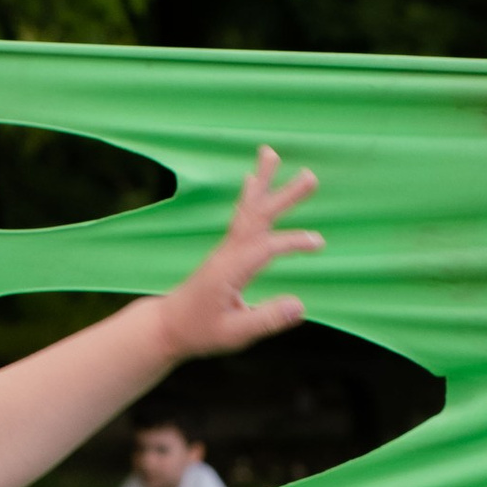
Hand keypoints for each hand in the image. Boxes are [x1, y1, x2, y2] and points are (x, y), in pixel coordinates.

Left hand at [157, 147, 322, 360]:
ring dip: (261, 181)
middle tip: (310, 175)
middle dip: (284, 197)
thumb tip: (300, 305)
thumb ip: (266, 319)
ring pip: (248, 209)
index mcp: (230, 271)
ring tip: (269, 151)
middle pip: (259, 217)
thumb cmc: (200, 332)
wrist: (168, 327)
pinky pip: (241, 217)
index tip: (318, 242)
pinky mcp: (226, 252)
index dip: (292, 243)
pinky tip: (252, 179)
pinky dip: (249, 196)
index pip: (266, 249)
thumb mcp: (234, 334)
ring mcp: (226, 250)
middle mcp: (228, 254)